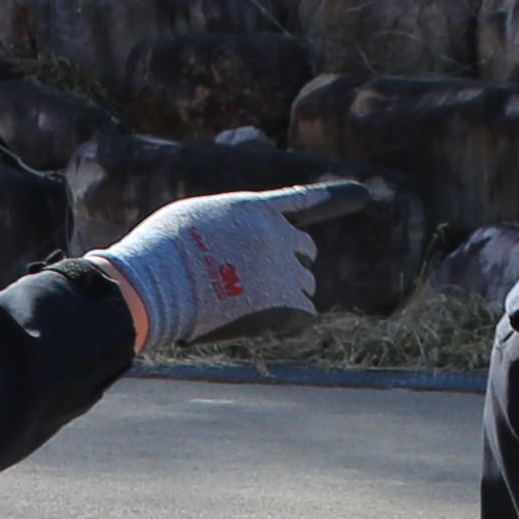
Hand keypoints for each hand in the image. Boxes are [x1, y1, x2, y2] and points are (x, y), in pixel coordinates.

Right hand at [91, 181, 368, 353]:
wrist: (153, 286)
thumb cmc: (159, 254)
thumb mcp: (191, 219)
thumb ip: (226, 227)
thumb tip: (232, 246)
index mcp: (256, 209)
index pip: (303, 200)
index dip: (335, 197)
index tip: (364, 194)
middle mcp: (278, 235)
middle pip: (306, 250)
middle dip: (289, 264)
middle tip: (255, 281)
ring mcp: (283, 270)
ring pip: (304, 286)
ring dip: (283, 296)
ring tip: (241, 304)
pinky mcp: (284, 305)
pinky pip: (304, 316)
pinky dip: (287, 322)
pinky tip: (258, 323)